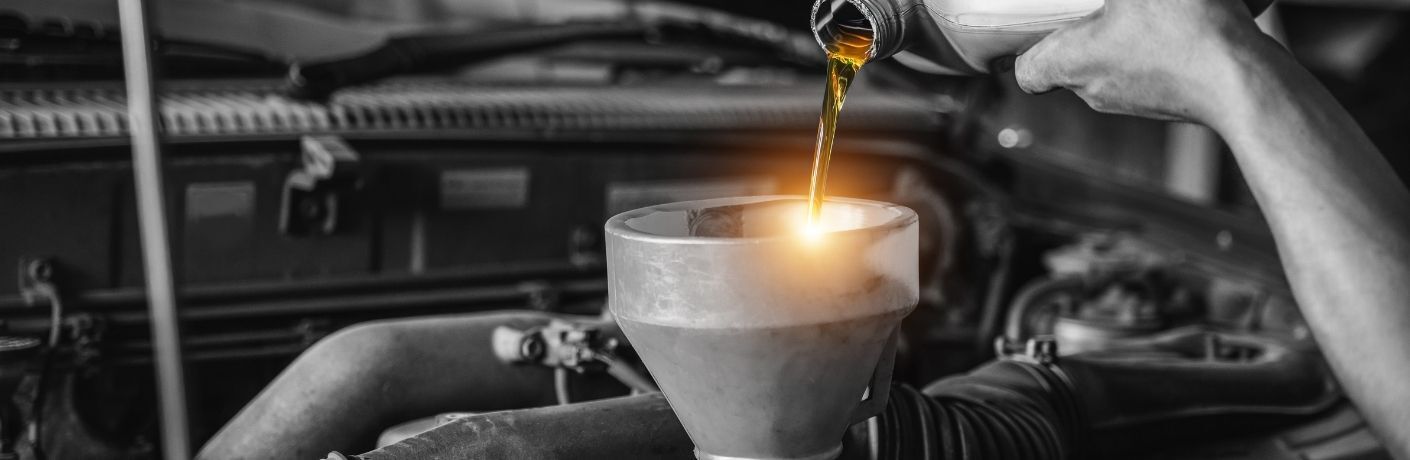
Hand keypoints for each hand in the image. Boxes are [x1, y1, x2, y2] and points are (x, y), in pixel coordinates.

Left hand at [1014, 0, 1277, 126]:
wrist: (1244, 81)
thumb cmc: (1185, 32)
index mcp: (1071, 63)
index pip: (1025, 73)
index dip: (1024, 51)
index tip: (1036, 29)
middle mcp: (1094, 90)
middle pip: (1067, 65)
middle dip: (1078, 34)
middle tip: (1096, 7)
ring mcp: (1131, 102)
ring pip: (1109, 68)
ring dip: (1119, 39)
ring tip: (1142, 11)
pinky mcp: (1167, 102)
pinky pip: (1146, 73)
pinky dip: (1152, 51)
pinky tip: (1177, 26)